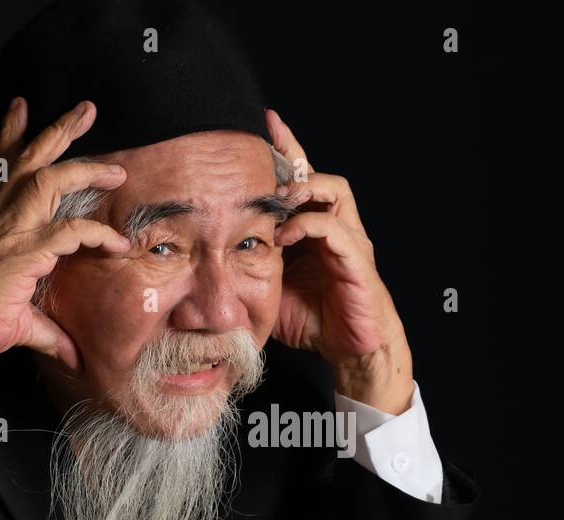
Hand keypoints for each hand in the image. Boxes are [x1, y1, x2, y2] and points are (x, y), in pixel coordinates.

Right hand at [0, 97, 130, 461]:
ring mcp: (10, 230)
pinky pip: (70, 231)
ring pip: (50, 180)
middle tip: (86, 109)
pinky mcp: (25, 251)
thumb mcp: (15, 314)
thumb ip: (50, 329)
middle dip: (58, 130)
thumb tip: (74, 357)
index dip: (10, 134)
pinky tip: (116, 243)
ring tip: (117, 169)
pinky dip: (96, 234)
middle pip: (28, 158)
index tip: (22, 107)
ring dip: (86, 169)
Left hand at [265, 108, 413, 414]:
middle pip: (318, 174)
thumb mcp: (270, 289)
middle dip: (293, 156)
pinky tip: (285, 236)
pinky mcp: (356, 261)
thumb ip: (249, 267)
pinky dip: (309, 226)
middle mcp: (335, 227)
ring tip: (277, 195)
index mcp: (313, 230)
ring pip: (333, 191)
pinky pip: (335, 230)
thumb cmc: (315, 319)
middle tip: (264, 147)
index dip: (283, 152)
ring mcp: (348, 241)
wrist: (351, 349)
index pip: (299, 181)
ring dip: (303, 187)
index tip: (260, 126)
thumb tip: (206, 260)